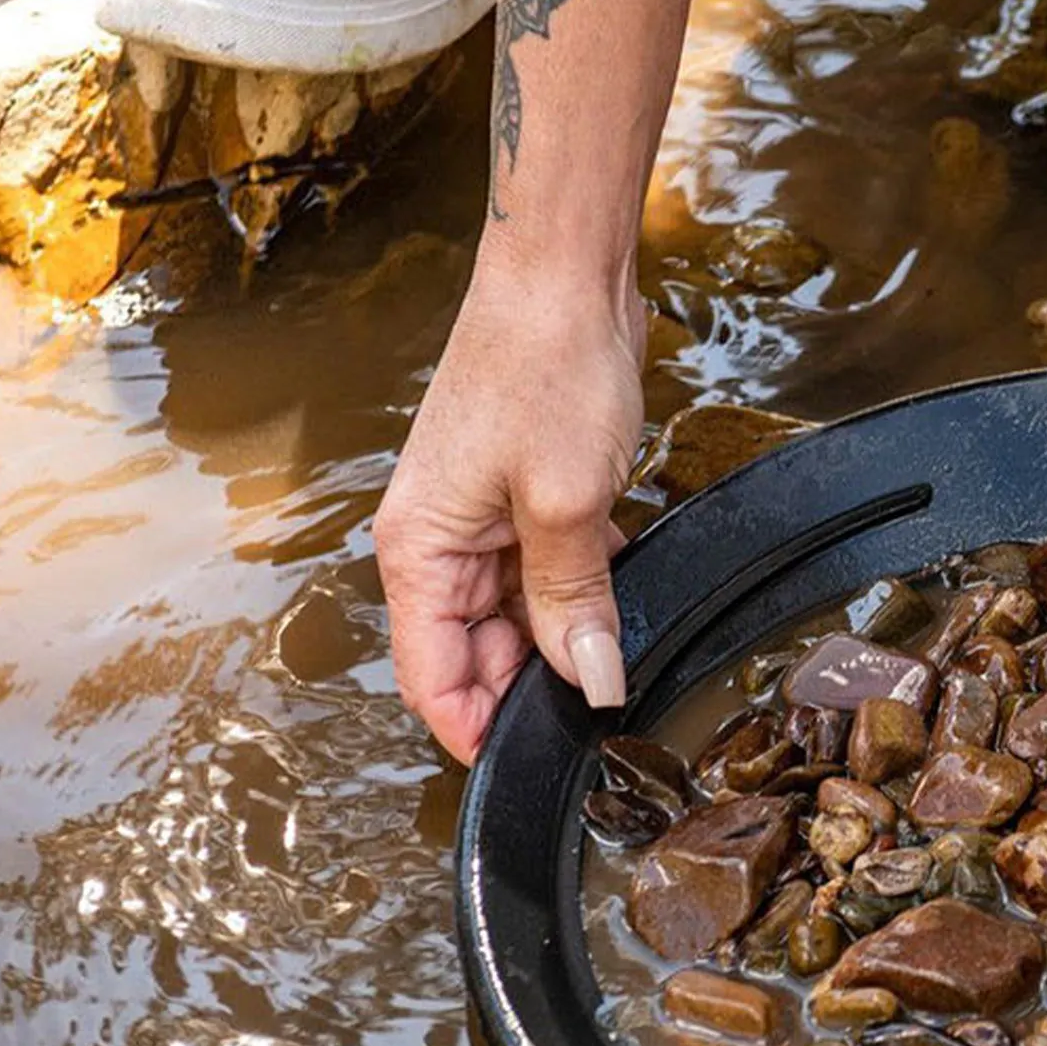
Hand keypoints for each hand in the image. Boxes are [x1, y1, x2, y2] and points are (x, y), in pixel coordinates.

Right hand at [375, 263, 645, 762]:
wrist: (564, 279)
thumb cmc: (545, 368)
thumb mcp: (567, 504)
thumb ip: (574, 603)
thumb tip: (588, 684)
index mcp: (420, 551)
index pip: (432, 678)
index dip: (479, 731)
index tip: (532, 766)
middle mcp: (439, 544)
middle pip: (477, 656)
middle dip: (534, 686)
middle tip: (599, 702)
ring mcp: (482, 523)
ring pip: (519, 619)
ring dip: (566, 637)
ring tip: (617, 647)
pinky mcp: (526, 502)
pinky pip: (549, 574)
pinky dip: (586, 593)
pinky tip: (626, 594)